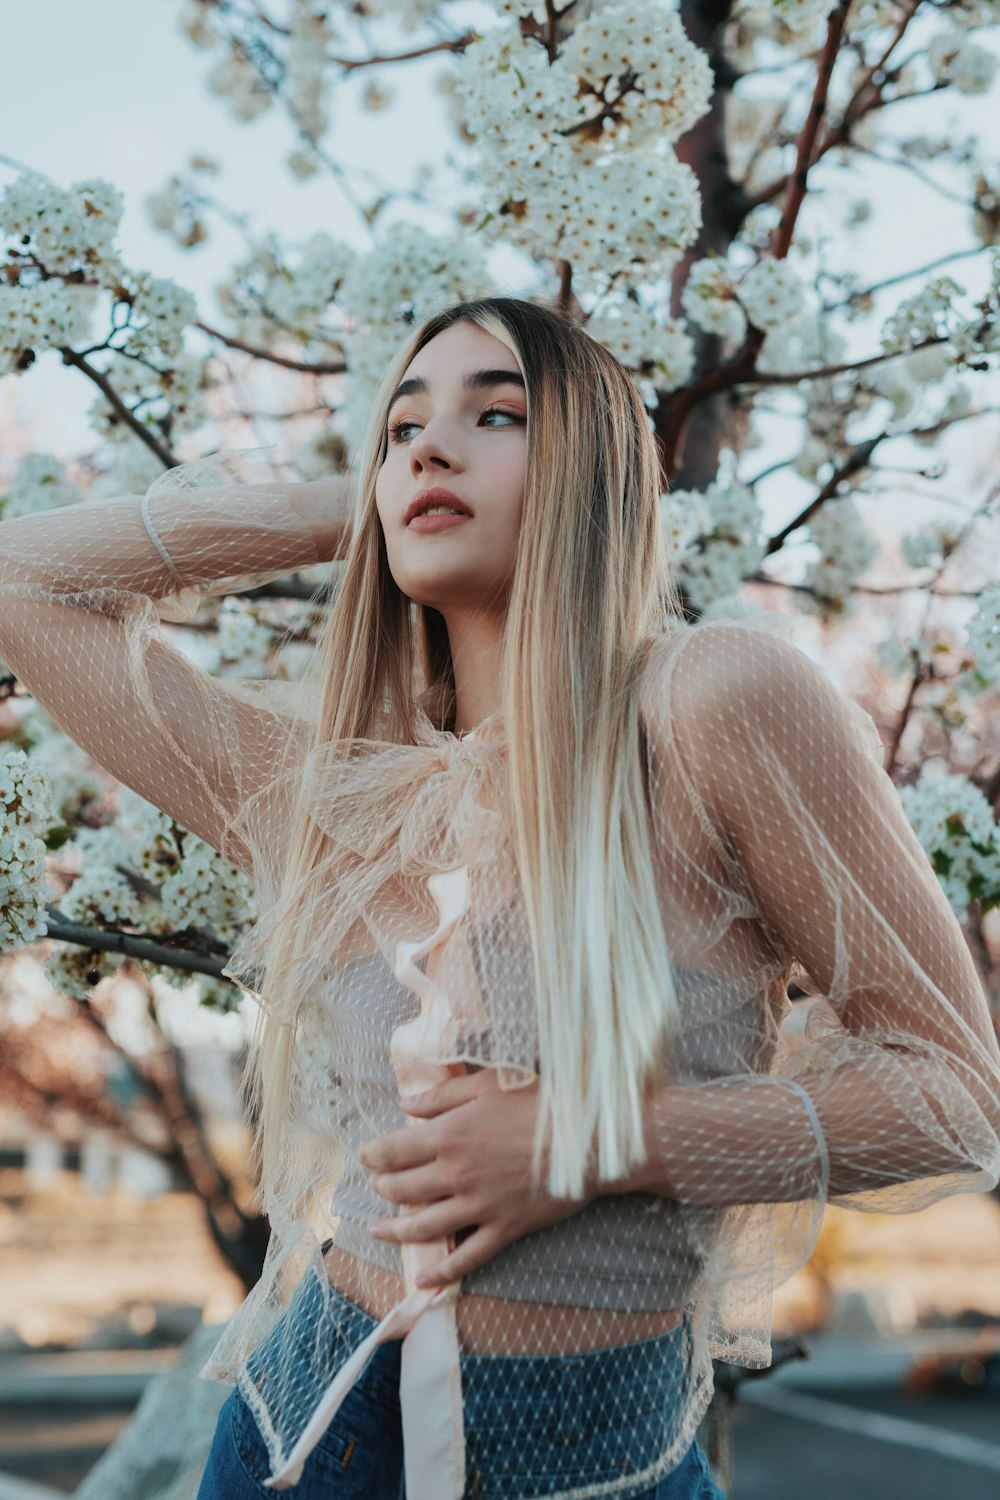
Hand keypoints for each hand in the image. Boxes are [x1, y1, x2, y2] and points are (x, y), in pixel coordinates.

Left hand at [357, 1071, 590, 1287]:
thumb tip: (406, 1104)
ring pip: (424, 1227)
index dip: (372, 1155)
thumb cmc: (538, 1102)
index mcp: (449, 1135)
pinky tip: (425, 1281)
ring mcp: (479, 1206)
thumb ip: (443, 1096)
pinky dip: (442, 1274)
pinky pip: (466, 1258)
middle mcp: (456, 1174)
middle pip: (403, 1189)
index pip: (394, 1150)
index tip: (364, 1156)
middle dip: (383, 1188)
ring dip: (395, 1231)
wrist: (587, 1138)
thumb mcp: (487, 1084)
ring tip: (379, 1231)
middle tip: (377, 1186)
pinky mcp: (503, 1229)